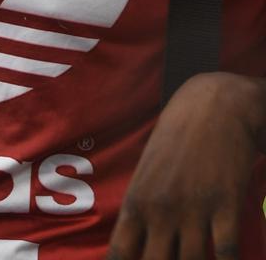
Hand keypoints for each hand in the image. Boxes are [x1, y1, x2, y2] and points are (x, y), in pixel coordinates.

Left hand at [107, 72, 265, 258]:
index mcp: (137, 200)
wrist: (214, 105)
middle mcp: (161, 210)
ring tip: (192, 259)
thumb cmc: (178, 134)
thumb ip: (142, 207)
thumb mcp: (148, 168)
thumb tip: (135, 242)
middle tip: (169, 259)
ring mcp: (194, 210)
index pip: (120, 253)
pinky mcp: (226, 206)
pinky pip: (227, 254)